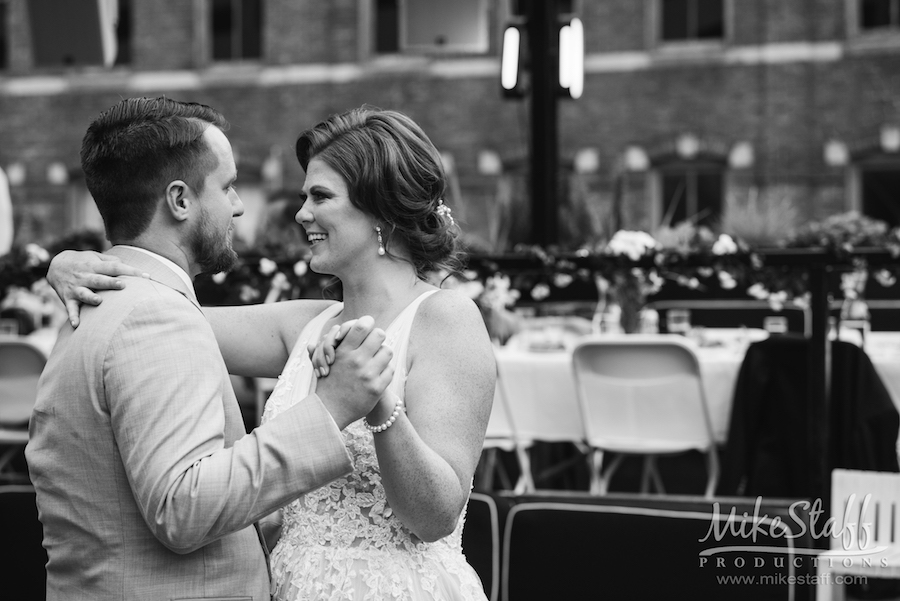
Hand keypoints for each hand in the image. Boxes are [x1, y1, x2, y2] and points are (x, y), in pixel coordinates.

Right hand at [47, 250, 147, 327]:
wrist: (55, 266)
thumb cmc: (83, 262)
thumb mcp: (95, 256)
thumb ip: (110, 261)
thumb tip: (126, 264)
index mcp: (94, 266)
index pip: (114, 267)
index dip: (130, 271)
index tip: (146, 276)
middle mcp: (85, 276)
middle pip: (99, 280)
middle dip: (110, 283)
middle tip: (123, 285)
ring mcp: (76, 288)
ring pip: (84, 293)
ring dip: (91, 297)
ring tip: (99, 301)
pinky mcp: (68, 298)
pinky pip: (70, 308)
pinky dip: (73, 316)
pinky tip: (77, 324)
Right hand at [314, 315, 393, 429]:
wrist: (330, 411)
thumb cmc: (327, 383)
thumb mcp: (323, 362)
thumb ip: (329, 345)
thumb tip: (336, 331)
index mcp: (343, 351)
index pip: (362, 325)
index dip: (367, 324)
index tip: (366, 330)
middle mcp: (356, 361)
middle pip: (379, 334)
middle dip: (377, 337)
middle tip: (374, 344)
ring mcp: (368, 374)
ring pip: (388, 351)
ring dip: (383, 354)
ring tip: (377, 360)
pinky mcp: (377, 388)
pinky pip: (390, 370)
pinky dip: (385, 371)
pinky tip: (378, 374)